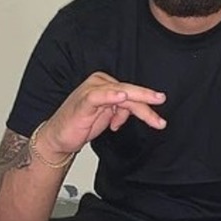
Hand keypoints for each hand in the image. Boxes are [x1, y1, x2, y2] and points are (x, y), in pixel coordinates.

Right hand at [41, 71, 165, 154]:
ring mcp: (91, 90)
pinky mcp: (83, 100)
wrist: (59, 138)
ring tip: (150, 109)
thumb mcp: (108, 118)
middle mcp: (99, 83)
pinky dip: (111, 96)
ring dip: (137, 101)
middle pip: (129, 91)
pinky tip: (121, 97)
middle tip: (162, 100)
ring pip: (120, 93)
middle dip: (147, 99)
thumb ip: (122, 111)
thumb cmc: (81, 125)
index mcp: (106, 85)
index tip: (156, 121)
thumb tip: (134, 110)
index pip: (131, 93)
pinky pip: (99, 95)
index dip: (144, 108)